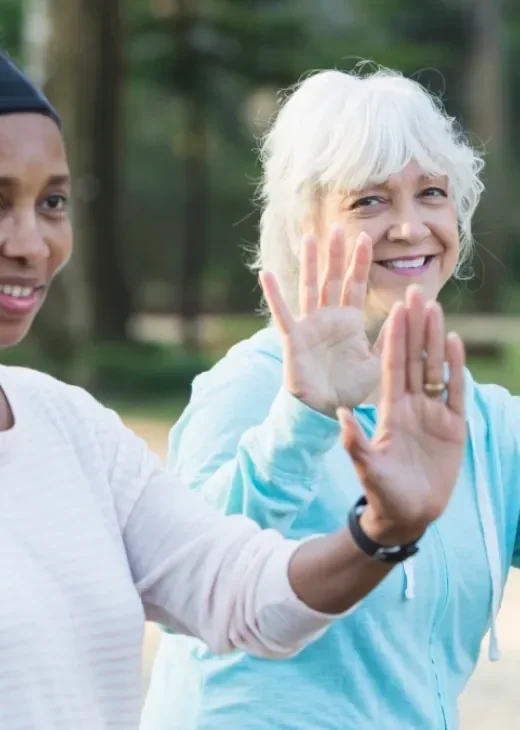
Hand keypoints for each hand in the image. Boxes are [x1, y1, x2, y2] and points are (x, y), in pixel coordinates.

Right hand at [260, 227, 380, 415]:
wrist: (327, 410)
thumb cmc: (352, 387)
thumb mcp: (379, 360)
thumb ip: (392, 337)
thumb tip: (411, 311)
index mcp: (349, 321)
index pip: (356, 285)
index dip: (359, 262)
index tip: (365, 237)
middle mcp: (328, 318)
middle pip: (332, 279)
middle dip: (336, 254)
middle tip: (338, 226)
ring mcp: (309, 326)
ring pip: (310, 288)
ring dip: (310, 264)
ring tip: (310, 238)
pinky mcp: (294, 338)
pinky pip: (282, 314)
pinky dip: (274, 295)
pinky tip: (266, 274)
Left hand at [338, 286, 465, 544]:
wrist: (408, 514)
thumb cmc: (383, 492)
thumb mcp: (368, 467)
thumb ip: (356, 442)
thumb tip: (341, 415)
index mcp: (389, 409)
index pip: (392, 365)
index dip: (394, 337)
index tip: (394, 309)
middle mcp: (410, 404)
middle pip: (413, 357)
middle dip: (414, 326)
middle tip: (416, 292)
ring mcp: (432, 413)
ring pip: (435, 367)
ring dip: (435, 338)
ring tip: (436, 308)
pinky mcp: (452, 426)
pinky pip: (455, 391)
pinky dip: (455, 367)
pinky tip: (455, 342)